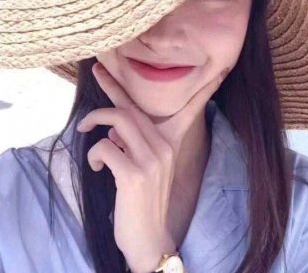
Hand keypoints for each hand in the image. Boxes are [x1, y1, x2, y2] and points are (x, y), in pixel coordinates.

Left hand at [77, 61, 228, 271]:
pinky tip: (98, 167)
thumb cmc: (142, 199)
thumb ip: (135, 143)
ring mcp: (151, 160)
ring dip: (95, 120)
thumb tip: (113, 130)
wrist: (148, 238)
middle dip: (111, 85)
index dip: (206, 89)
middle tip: (97, 72)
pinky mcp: (133, 174)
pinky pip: (105, 146)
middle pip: (134, 106)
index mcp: (172, 143)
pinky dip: (94, 153)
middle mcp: (165, 147)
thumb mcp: (145, 167)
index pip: (191, 109)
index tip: (220, 70)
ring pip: (118, 119)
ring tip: (87, 130)